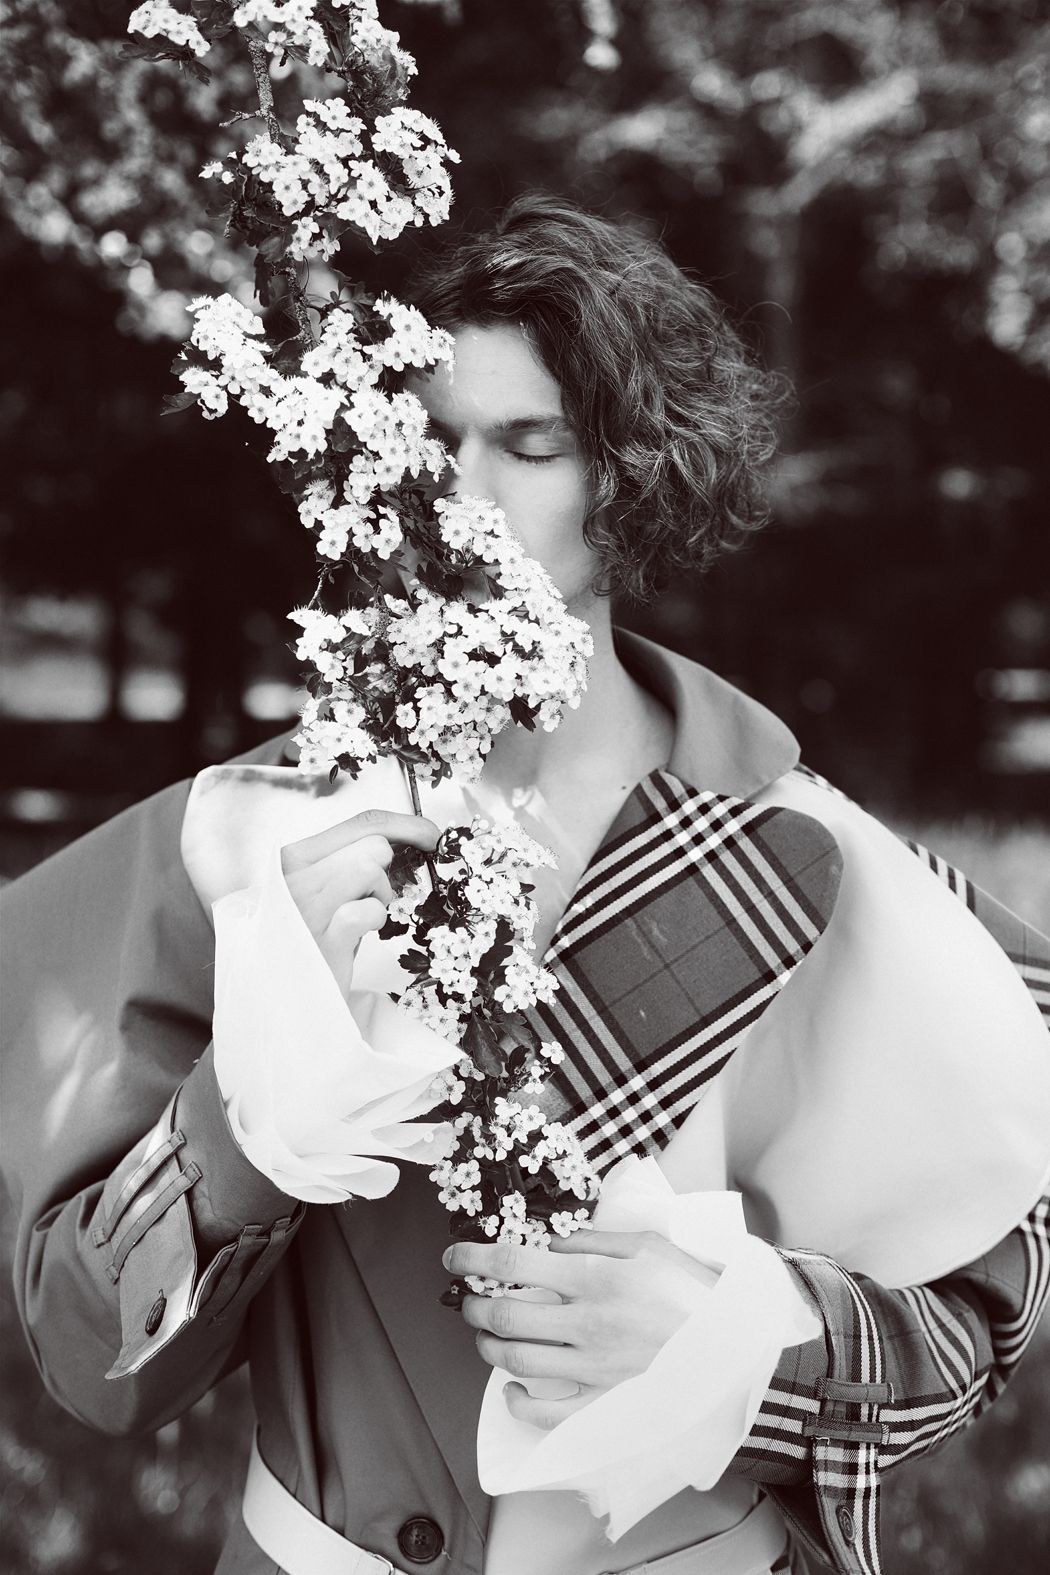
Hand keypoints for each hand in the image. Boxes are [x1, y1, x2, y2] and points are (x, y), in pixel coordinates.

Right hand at [281, 809, 438, 997]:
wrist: (279, 995)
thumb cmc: (306, 937)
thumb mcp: (319, 890)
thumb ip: (346, 862)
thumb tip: (401, 841)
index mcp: (294, 858)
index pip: (361, 823)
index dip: (405, 825)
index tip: (429, 835)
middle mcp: (294, 876)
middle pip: (373, 844)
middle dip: (385, 871)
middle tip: (371, 898)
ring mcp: (305, 907)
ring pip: (370, 868)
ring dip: (380, 894)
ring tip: (363, 915)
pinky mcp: (323, 938)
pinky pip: (368, 909)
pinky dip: (375, 919)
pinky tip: (359, 933)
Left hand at [443, 1230, 715, 1429]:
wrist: (735, 1346)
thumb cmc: (693, 1290)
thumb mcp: (648, 1245)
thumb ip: (594, 1240)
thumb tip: (548, 1242)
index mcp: (595, 1279)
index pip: (513, 1263)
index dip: (474, 1258)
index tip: (454, 1257)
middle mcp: (586, 1324)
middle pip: (504, 1314)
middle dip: (474, 1305)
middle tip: (469, 1298)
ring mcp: (592, 1368)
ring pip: (515, 1360)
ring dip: (487, 1346)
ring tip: (486, 1334)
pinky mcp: (602, 1403)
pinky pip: (544, 1412)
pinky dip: (517, 1402)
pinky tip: (512, 1388)